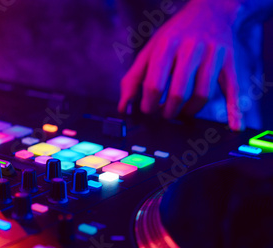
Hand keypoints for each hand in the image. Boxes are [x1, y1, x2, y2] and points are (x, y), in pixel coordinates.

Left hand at [118, 0, 243, 130]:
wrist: (211, 10)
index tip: (148, 112)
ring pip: (202, 94)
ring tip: (181, 113)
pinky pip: (232, 88)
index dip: (149, 104)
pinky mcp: (229, 61)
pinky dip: (234, 109)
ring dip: (190, 111)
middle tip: (165, 115)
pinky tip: (234, 125)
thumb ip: (133, 78)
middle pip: (178, 92)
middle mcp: (191, 47)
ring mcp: (212, 54)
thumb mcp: (150, 50)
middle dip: (169, 111)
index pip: (154, 84)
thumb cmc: (174, 36)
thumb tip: (123, 108)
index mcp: (166, 45)